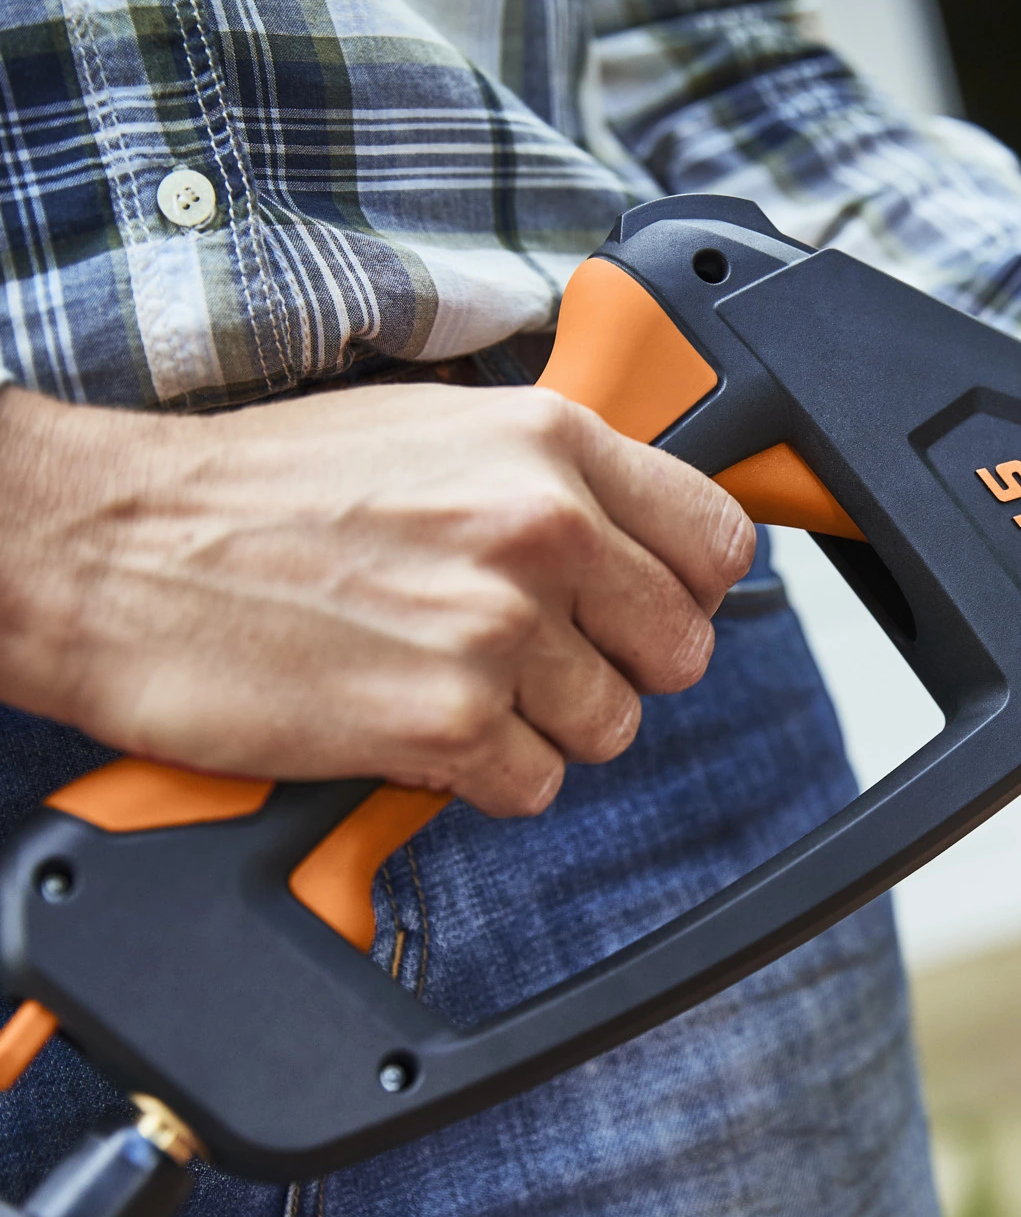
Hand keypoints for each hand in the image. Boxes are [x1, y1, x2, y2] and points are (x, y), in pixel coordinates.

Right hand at [0, 383, 750, 816]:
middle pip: (680, 649)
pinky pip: (535, 785)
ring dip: (541, 726)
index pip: (717, 540)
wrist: (107, 548)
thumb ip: (549, 478)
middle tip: (535, 659)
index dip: (689, 587)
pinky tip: (414, 725)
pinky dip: (481, 776)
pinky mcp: (444, 723)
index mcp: (549, 444)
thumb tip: (639, 533)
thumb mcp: (433, 431)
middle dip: (616, 667)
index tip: (650, 604)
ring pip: (612, 727)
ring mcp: (496, 629)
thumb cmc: (257, 490)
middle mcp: (540, 528)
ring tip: (452, 683)